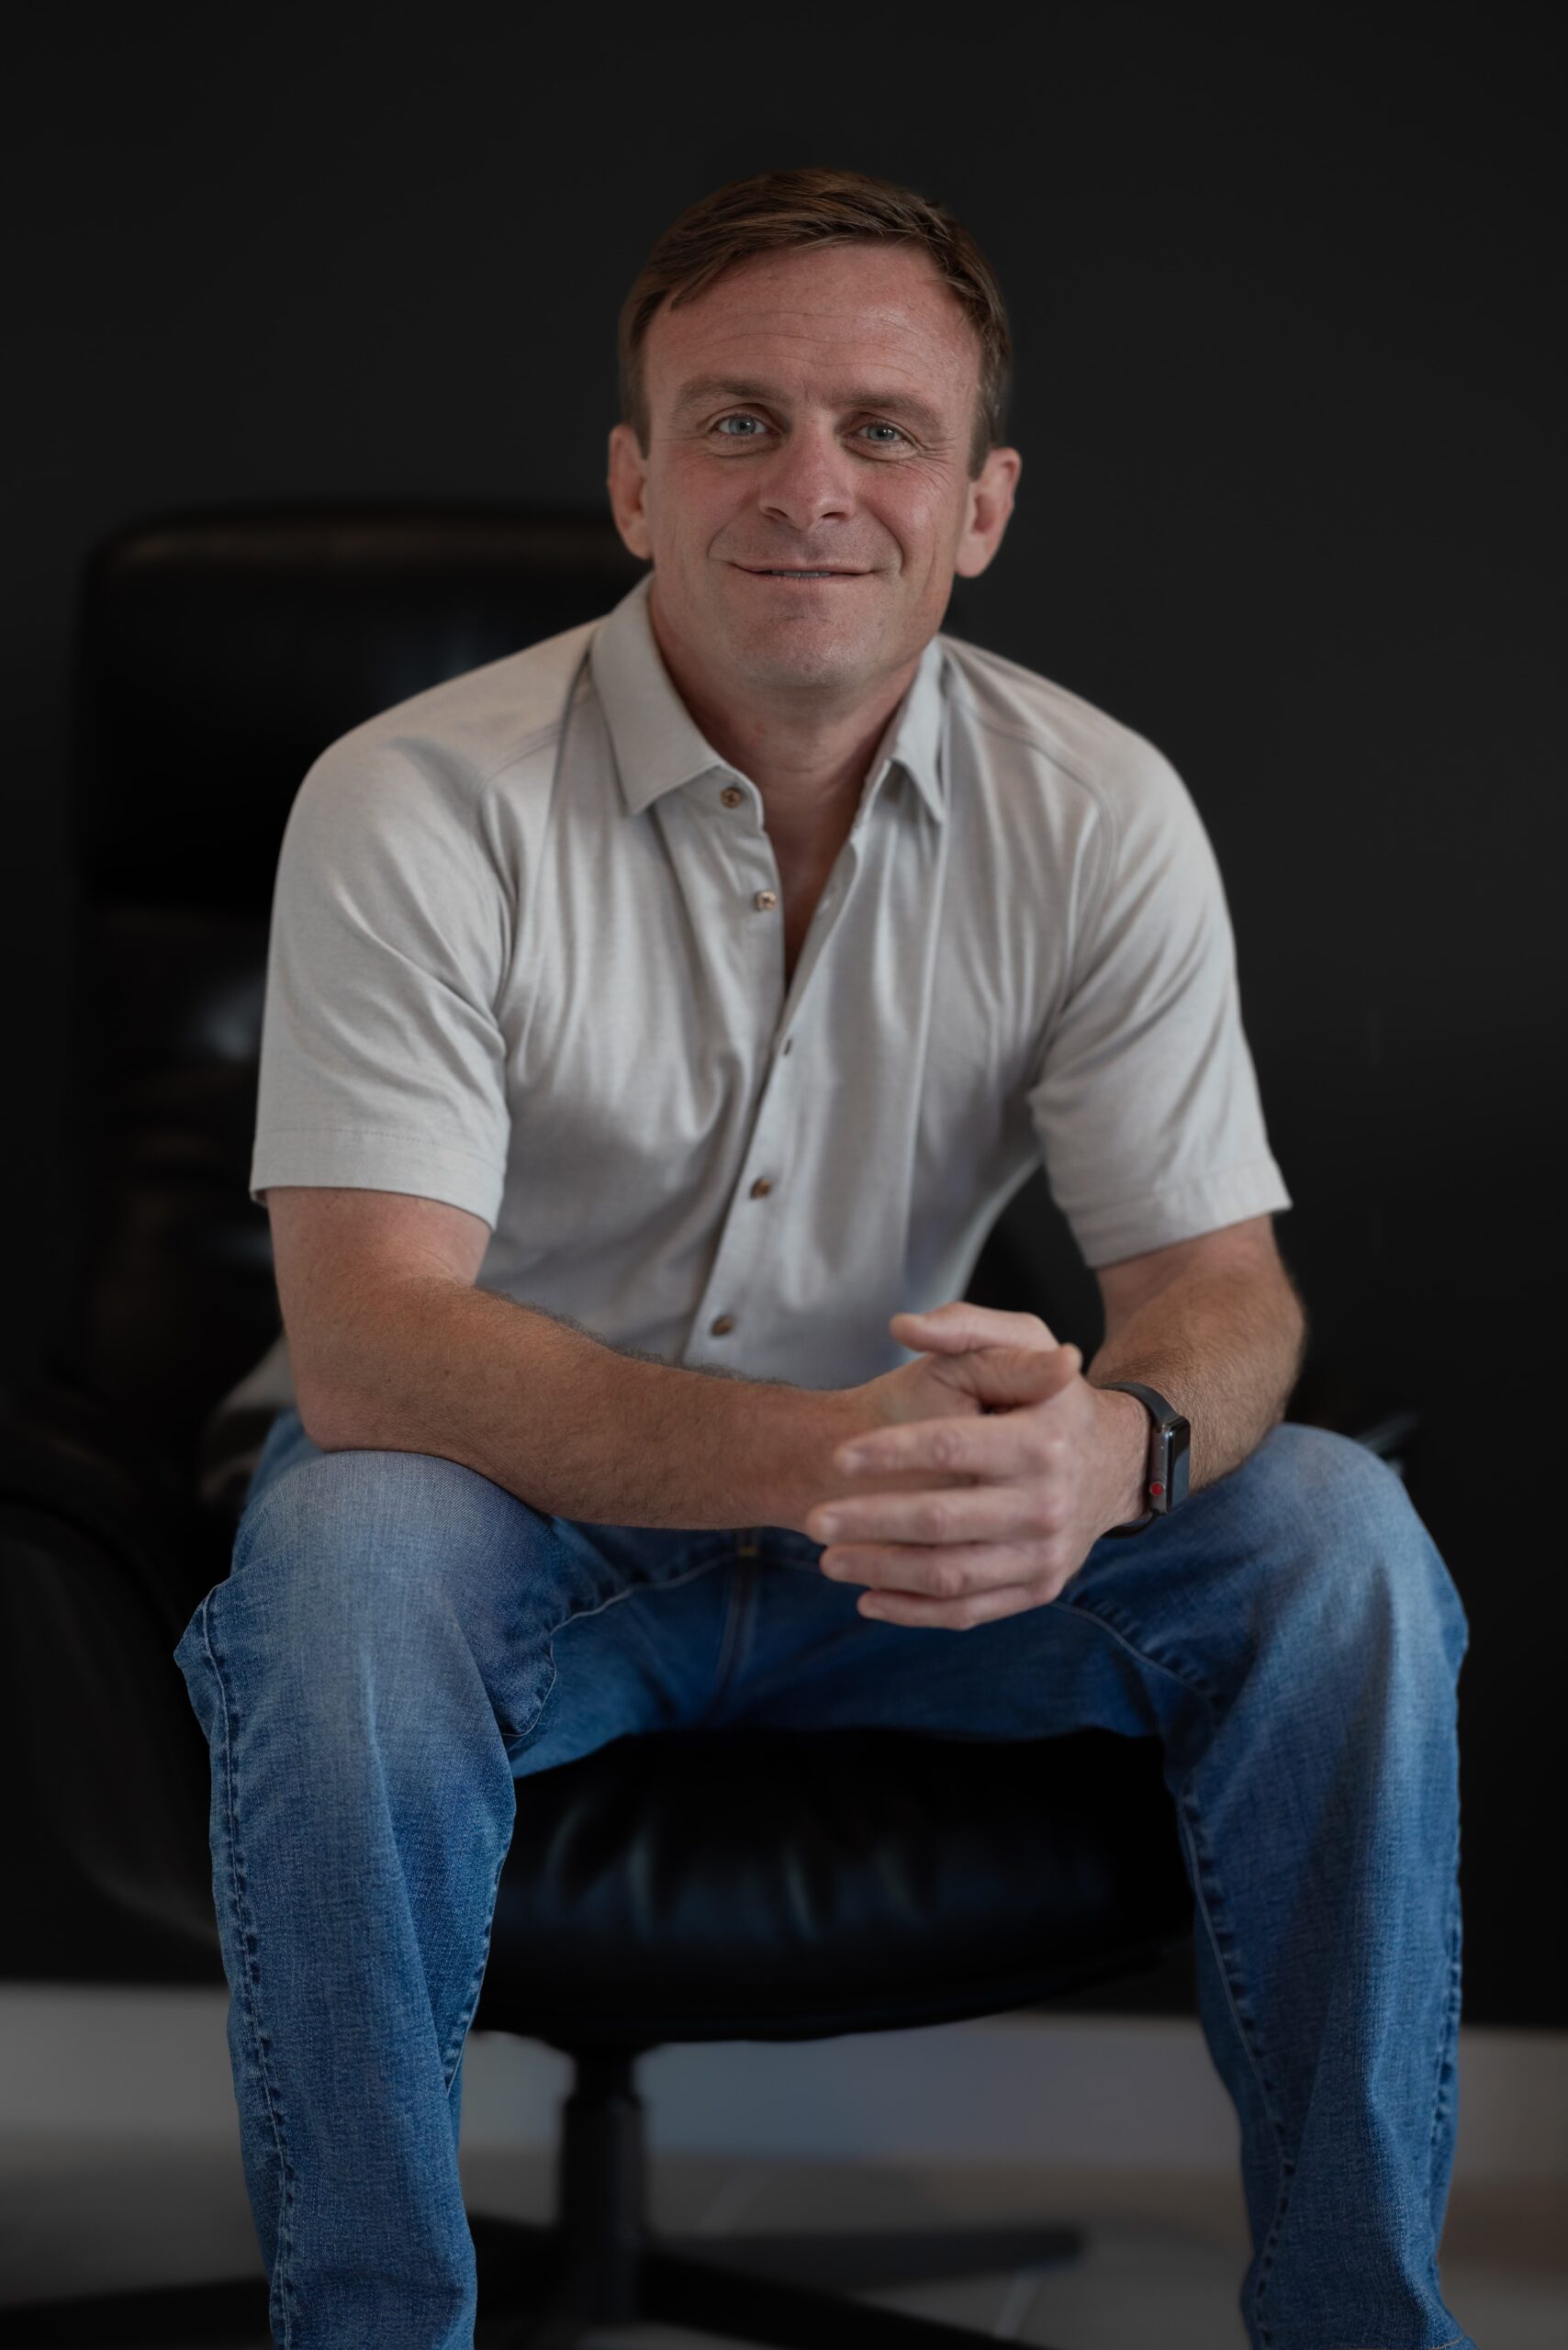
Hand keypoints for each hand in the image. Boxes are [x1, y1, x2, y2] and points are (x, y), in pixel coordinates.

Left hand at [806, 1300, 1147, 1628]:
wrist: (1111, 1463)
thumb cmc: (1048, 1396)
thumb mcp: (1021, 1342)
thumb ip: (962, 1326)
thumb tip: (902, 1326)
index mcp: (1040, 1439)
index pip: (952, 1446)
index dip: (891, 1452)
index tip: (839, 1457)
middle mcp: (1047, 1502)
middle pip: (943, 1522)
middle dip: (870, 1522)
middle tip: (816, 1521)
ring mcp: (1044, 1551)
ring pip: (949, 1575)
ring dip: (880, 1571)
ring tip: (828, 1559)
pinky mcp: (1039, 1587)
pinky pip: (969, 1610)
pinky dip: (913, 1611)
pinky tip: (867, 1596)